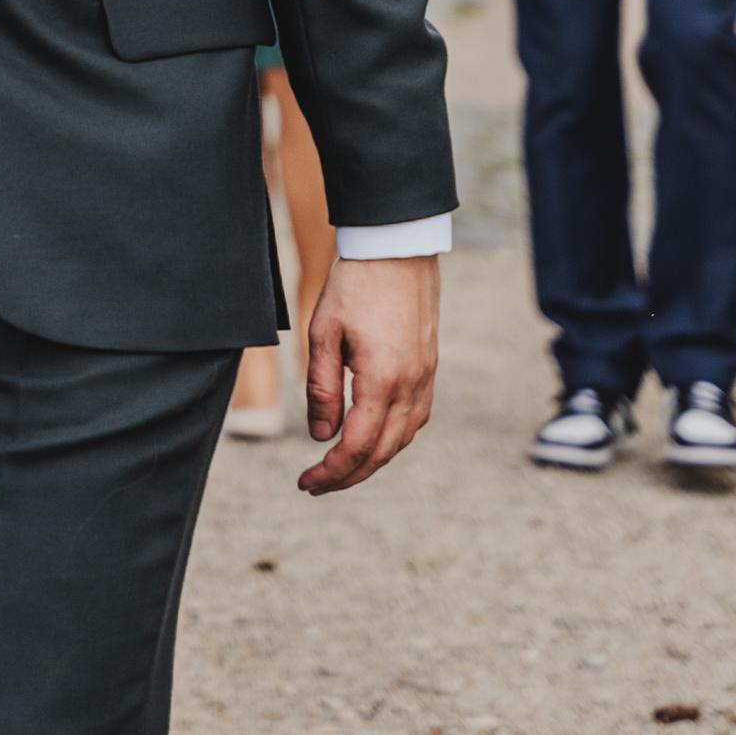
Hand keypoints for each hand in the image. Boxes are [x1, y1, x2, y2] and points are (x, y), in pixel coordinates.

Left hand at [299, 254, 439, 493]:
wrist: (397, 249)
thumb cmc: (354, 286)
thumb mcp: (323, 333)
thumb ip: (322, 388)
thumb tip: (321, 436)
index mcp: (382, 380)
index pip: (356, 446)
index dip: (330, 472)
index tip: (305, 482)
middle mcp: (410, 386)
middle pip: (381, 453)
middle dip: (348, 476)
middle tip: (315, 485)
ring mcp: (425, 379)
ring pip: (401, 440)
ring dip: (371, 461)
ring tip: (339, 468)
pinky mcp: (429, 369)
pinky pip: (415, 420)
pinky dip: (392, 440)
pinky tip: (371, 439)